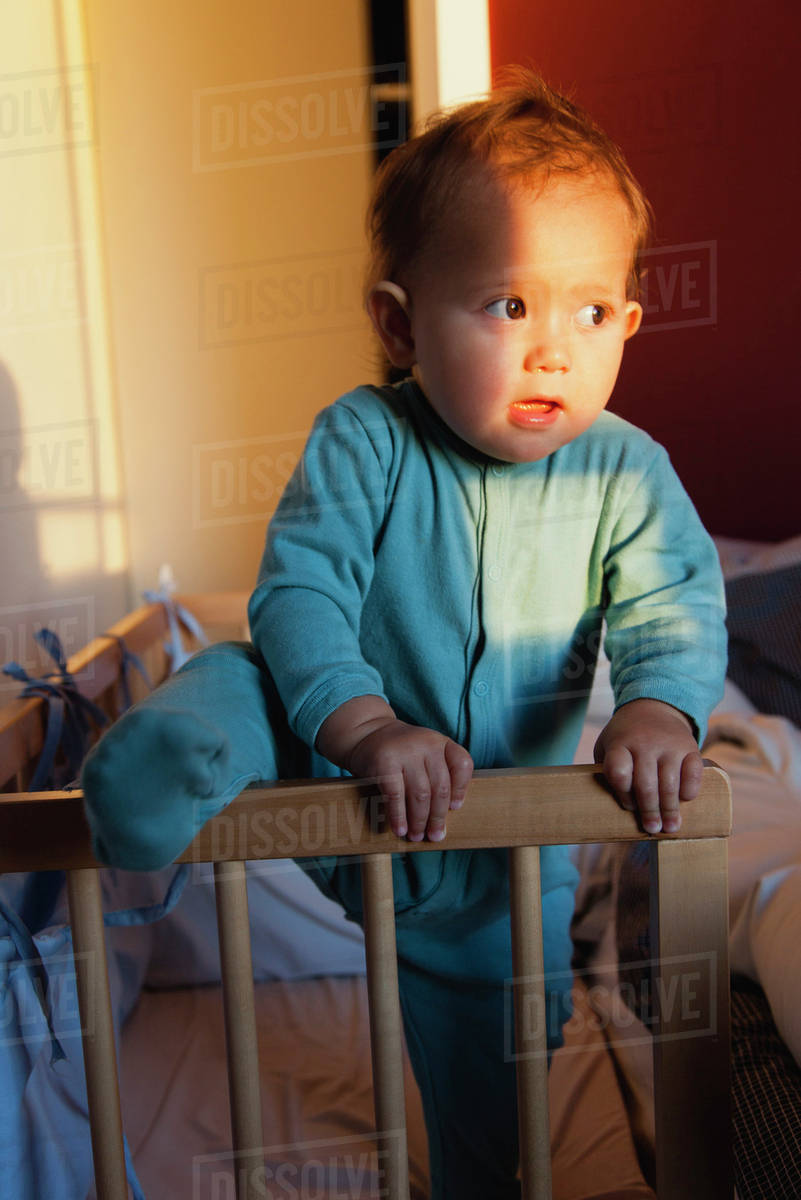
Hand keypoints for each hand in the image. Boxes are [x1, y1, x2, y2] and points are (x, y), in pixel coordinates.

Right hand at [316, 696, 472, 840]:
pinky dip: (399, 816)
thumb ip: (436, 776)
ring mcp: (406, 752)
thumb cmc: (400, 753)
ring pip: (420, 794)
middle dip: (438, 816)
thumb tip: (440, 821)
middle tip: (435, 835)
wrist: (366, 734)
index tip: (455, 808)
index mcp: (441, 742)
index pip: (462, 764)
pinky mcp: (385, 762)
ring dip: (419, 820)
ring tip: (416, 836)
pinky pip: (396, 795)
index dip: (461, 789)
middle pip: (440, 786)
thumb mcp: (424, 754)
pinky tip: (400, 829)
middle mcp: (427, 743)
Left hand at [593, 698, 702, 833]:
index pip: (619, 771)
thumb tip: (614, 810)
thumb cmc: (626, 738)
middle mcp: (645, 743)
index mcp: (620, 744)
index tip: (628, 807)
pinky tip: (686, 801)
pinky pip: (693, 773)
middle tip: (652, 829)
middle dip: (649, 811)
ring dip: (670, 809)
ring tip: (671, 827)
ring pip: (670, 782)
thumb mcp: (608, 746)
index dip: (623, 793)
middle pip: (646, 783)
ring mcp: (669, 745)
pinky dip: (690, 789)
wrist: (654, 708)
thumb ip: (608, 772)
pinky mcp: (690, 748)